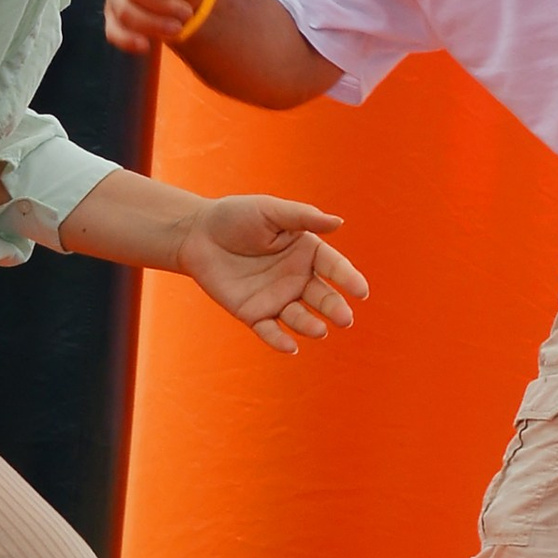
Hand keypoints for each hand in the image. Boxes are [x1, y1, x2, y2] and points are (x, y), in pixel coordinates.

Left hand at [179, 195, 368, 351]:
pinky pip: (270, 331)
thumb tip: (339, 222)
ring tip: (319, 331)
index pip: (334, 266)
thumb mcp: (270, 211)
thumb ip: (303, 217)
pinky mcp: (254, 314)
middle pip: (322, 296)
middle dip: (334, 308)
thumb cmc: (235, 216)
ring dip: (310, 325)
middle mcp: (297, 278)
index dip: (348, 278)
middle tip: (345, 319)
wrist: (197, 235)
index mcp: (307, 251)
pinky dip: (280, 340)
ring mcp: (277, 298)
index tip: (361, 291)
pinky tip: (290, 347)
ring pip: (299, 317)